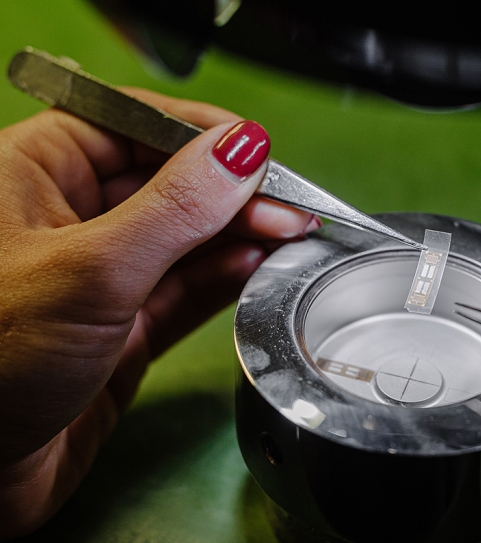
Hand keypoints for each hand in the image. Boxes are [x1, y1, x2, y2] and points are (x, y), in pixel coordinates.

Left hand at [0, 90, 317, 539]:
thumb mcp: (92, 269)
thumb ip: (175, 209)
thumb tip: (241, 151)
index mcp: (38, 172)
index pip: (136, 126)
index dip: (204, 137)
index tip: (261, 154)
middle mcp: (73, 218)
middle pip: (173, 183)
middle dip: (235, 194)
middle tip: (293, 210)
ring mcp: (104, 276)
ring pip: (188, 240)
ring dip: (241, 236)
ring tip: (290, 237)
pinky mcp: (128, 328)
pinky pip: (188, 291)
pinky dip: (227, 278)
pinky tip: (259, 265)